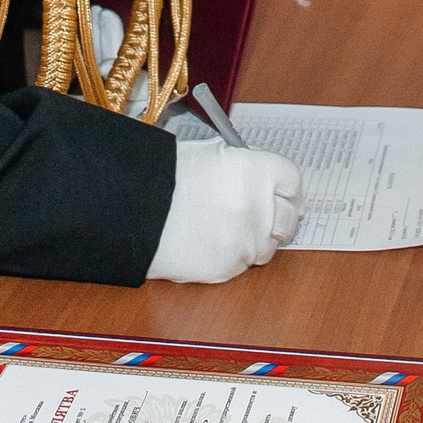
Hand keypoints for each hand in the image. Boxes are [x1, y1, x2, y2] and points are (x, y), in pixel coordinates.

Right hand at [149, 138, 304, 283]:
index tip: (286, 194)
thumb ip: (245, 167)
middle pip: (288, 216)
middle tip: (267, 216)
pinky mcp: (227, 268)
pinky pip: (243, 264)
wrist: (130, 209)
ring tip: (229, 228)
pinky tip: (210, 242)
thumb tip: (264, 179)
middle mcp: (256, 206)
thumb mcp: (212, 155)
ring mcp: (244, 240)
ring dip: (257, 239)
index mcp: (255, 171)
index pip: (292, 181)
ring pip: (269, 245)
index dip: (288, 188)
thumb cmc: (165, 177)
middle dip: (279, 216)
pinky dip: (233, 256)